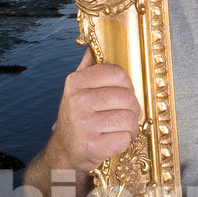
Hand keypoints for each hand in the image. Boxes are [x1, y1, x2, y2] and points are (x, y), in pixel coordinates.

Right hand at [50, 48, 140, 172]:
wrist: (65, 151)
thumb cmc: (78, 117)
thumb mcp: (77, 90)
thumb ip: (88, 67)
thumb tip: (93, 45)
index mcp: (76, 82)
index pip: (118, 73)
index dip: (127, 85)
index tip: (123, 94)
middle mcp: (78, 101)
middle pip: (127, 97)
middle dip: (132, 109)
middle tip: (124, 115)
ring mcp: (84, 125)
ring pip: (129, 119)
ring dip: (130, 126)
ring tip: (120, 128)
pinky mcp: (93, 146)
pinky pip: (124, 139)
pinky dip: (124, 141)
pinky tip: (113, 140)